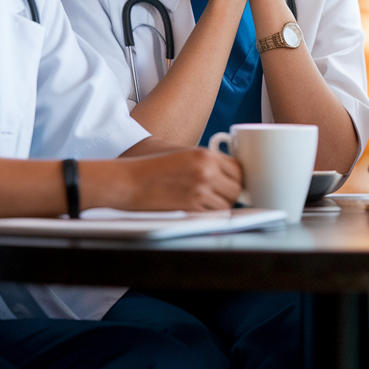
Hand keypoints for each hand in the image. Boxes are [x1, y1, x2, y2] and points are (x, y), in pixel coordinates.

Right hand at [124, 147, 242, 211]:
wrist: (129, 180)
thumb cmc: (153, 166)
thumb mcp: (184, 153)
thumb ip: (208, 162)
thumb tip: (230, 175)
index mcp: (206, 155)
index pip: (239, 169)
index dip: (236, 178)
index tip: (232, 183)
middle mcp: (206, 171)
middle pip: (236, 189)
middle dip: (230, 194)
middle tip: (220, 196)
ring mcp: (200, 190)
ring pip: (227, 205)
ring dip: (220, 206)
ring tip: (206, 203)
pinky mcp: (191, 208)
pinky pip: (213, 215)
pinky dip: (209, 215)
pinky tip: (198, 209)